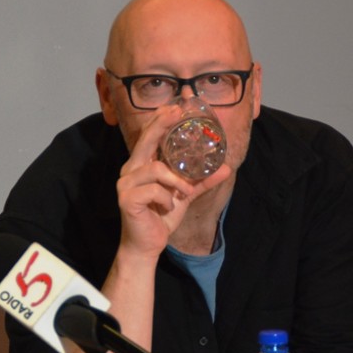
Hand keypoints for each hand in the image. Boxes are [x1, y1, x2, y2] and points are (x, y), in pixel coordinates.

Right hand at [117, 105, 230, 258]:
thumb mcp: (185, 195)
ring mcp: (126, 184)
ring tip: (183, 192)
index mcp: (141, 165)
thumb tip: (226, 168)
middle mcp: (130, 170)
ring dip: (175, 181)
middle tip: (176, 114)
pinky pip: (153, 190)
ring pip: (155, 169)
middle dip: (160, 125)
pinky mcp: (127, 199)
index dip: (159, 120)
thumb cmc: (161, 216)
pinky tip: (168, 207)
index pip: (148, 136)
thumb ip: (202, 180)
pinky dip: (167, 198)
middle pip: (145, 141)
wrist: (147, 245)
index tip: (174, 107)